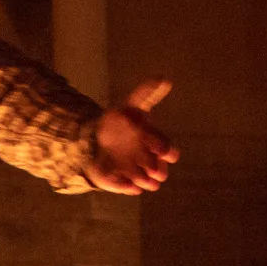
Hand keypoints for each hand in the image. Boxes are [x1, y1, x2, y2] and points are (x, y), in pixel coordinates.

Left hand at [88, 78, 176, 193]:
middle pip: (158, 170)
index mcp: (154, 143)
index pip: (167, 150)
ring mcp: (134, 172)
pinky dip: (125, 186)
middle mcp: (148, 160)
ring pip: (144, 181)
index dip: (165, 150)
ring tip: (138, 177)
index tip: (162, 150)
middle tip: (150, 165)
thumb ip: (147, 93)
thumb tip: (164, 77)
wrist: (99, 139)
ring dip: (142, 179)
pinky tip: (123, 181)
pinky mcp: (119, 181)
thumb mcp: (133, 105)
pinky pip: (124, 187)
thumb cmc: (122, 122)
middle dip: (154, 168)